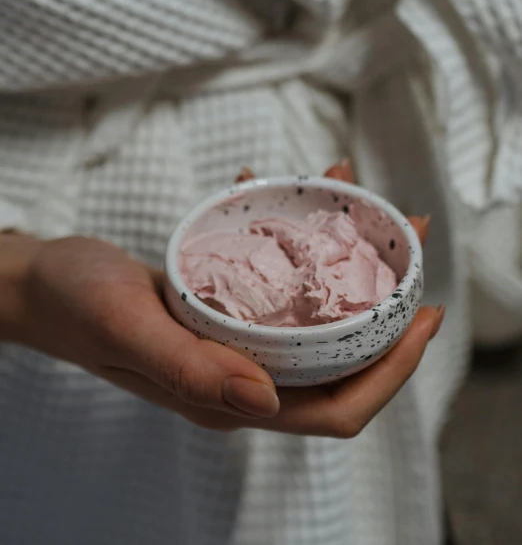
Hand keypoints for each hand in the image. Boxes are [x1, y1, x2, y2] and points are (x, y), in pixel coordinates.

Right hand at [0, 158, 441, 436]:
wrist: (44, 284)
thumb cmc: (78, 304)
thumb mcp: (128, 326)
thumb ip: (193, 368)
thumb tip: (268, 402)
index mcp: (228, 399)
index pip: (334, 410)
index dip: (392, 372)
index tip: (426, 315)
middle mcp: (243, 378)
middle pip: (341, 359)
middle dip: (389, 305)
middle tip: (411, 238)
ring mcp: (237, 346)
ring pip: (317, 315)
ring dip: (349, 261)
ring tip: (364, 202)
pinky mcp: (226, 313)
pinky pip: (282, 283)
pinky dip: (300, 240)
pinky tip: (297, 193)